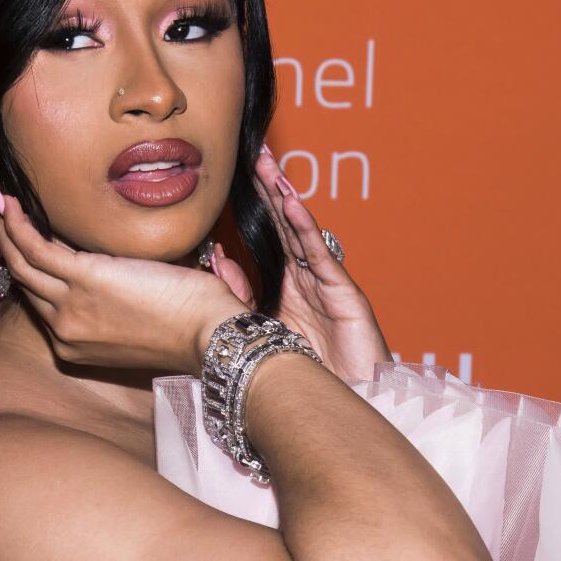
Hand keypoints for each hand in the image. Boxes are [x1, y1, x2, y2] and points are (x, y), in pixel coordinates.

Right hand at [0, 188, 249, 374]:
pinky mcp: (83, 279)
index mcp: (78, 345)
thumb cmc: (189, 323)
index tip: (27, 234)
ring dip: (4, 227)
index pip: (45, 297)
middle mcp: (65, 331)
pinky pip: (36, 248)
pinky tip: (11, 203)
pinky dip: (18, 223)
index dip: (34, 262)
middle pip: (24, 280)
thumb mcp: (140, 316)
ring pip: (21, 262)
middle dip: (6, 241)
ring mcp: (69, 307)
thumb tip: (113, 262)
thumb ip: (117, 297)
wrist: (209, 333)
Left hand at [209, 145, 392, 382]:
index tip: (234, 172)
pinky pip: (321, 256)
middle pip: (284, 223)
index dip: (254, 203)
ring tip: (268, 167)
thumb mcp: (259, 329)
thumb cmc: (304, 377)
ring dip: (285, 197)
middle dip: (269, 188)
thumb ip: (238, 294)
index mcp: (287, 284)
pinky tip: (291, 204)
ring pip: (301, 232)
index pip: (268, 233)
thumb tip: (215, 256)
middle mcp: (307, 277)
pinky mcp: (345, 295)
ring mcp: (327, 283)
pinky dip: (305, 228)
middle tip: (253, 152)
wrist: (342, 409)